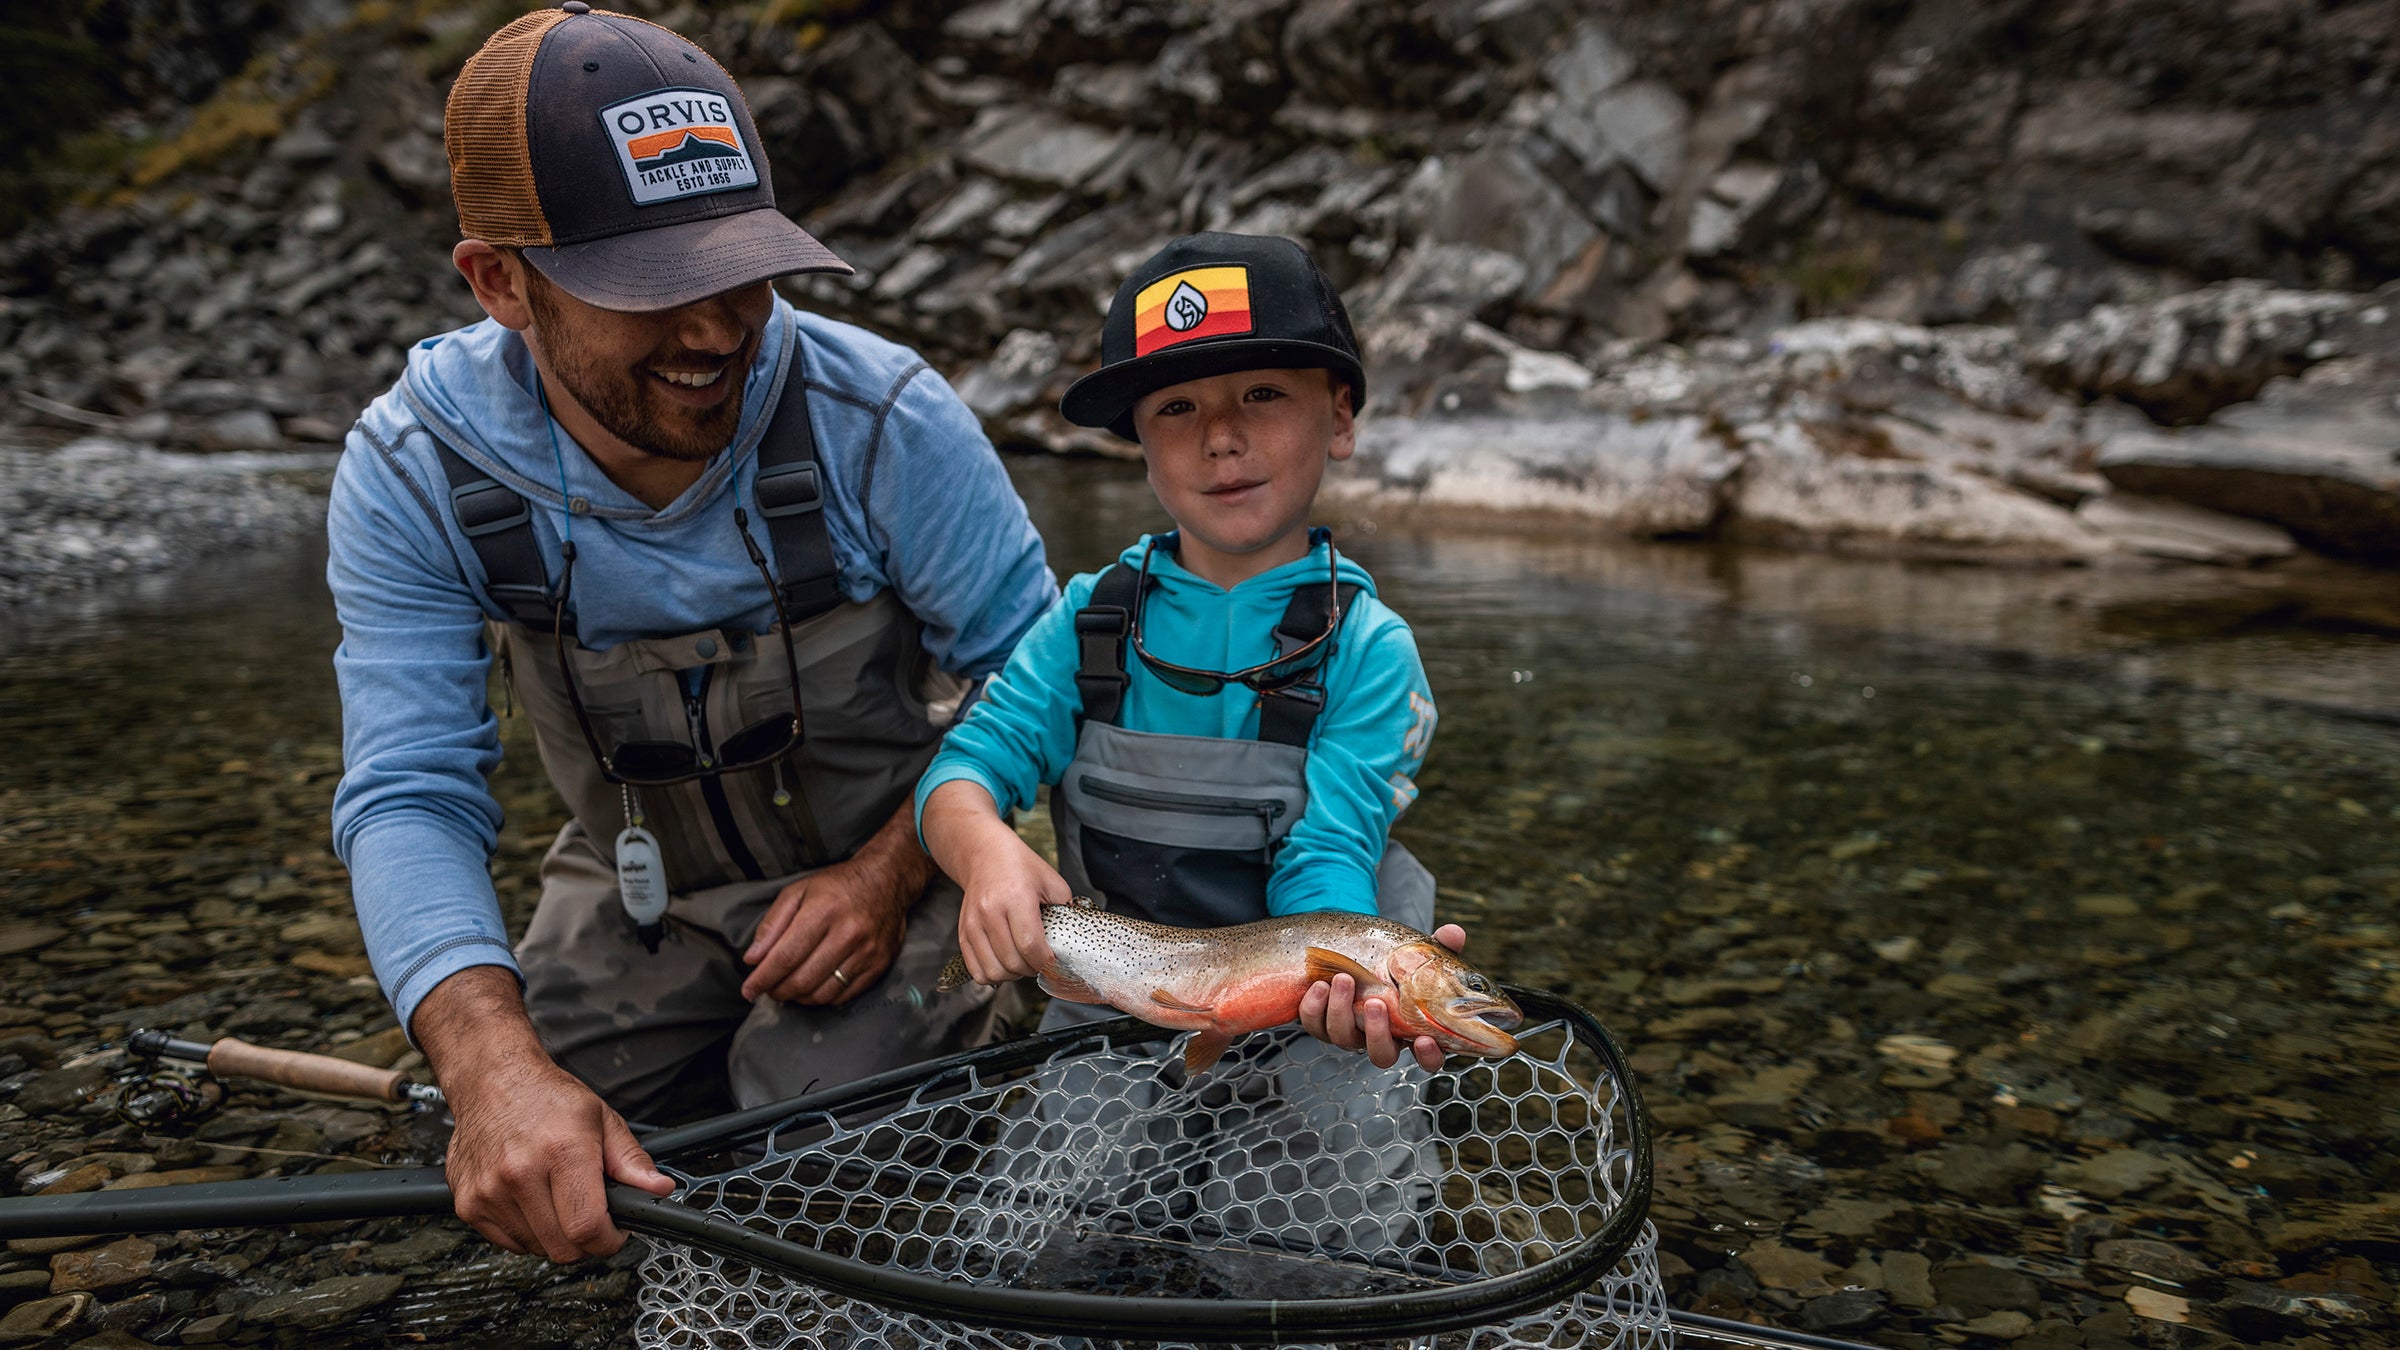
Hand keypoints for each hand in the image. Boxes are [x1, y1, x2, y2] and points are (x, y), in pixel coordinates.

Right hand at [417, 967, 674, 1262]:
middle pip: (563, 1248)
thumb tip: (659, 1189)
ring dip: (555, 1235)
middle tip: (591, 1214)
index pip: (587, 1228)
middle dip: (586, 1240)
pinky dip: (527, 1232)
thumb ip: (632, 1160)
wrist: (492, 1080)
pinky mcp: (467, 1204)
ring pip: (536, 1249)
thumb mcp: (602, 1119)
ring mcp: (489, 1191)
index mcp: (561, 1151)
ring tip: (558, 1198)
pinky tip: (532, 1200)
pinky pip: (509, 1243)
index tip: (616, 1231)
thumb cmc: (546, 1097)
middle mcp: (520, 1173)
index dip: (610, 1240)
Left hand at [742, 803, 929, 1002]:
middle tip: (769, 989)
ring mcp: (867, 952)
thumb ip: (772, 924)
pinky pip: (844, 996)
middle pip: (802, 980)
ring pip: (822, 994)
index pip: (785, 957)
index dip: (763, 978)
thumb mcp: (798, 891)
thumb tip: (753, 959)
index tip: (748, 990)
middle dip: (778, 991)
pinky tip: (814, 987)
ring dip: (799, 998)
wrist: (887, 880)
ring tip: (790, 988)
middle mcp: (848, 934)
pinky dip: (823, 998)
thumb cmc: (837, 885)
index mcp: (823, 911)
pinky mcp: (879, 965)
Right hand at [955, 835, 1071, 984]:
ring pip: (994, 971)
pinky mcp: (963, 932)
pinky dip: (993, 975)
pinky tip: (1005, 963)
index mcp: (1016, 898)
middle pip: (1012, 962)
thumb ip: (1064, 910)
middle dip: (1033, 970)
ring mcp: (973, 924)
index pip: (1030, 945)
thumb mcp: (1052, 881)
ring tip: (1023, 962)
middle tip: (1041, 962)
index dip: (1046, 963)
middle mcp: (990, 912)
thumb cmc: (1020, 867)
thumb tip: (1070, 939)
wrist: (985, 855)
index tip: (1056, 965)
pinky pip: (977, 970)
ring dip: (1013, 975)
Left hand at [1297, 922, 1467, 1071]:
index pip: (1428, 1058)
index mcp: (1412, 1029)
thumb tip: (1454, 933)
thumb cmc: (1396, 961)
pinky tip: (1319, 985)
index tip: (1423, 1040)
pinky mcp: (1322, 1024)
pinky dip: (1314, 1008)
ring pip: (1343, 1039)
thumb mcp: (1420, 952)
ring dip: (1341, 1011)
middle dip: (1377, 1033)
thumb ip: (1440, 945)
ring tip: (1343, 978)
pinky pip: (1314, 1025)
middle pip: (1381, 1055)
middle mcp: (1381, 1037)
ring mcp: (1350, 1033)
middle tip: (1375, 1003)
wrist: (1355, 952)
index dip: (1428, 1056)